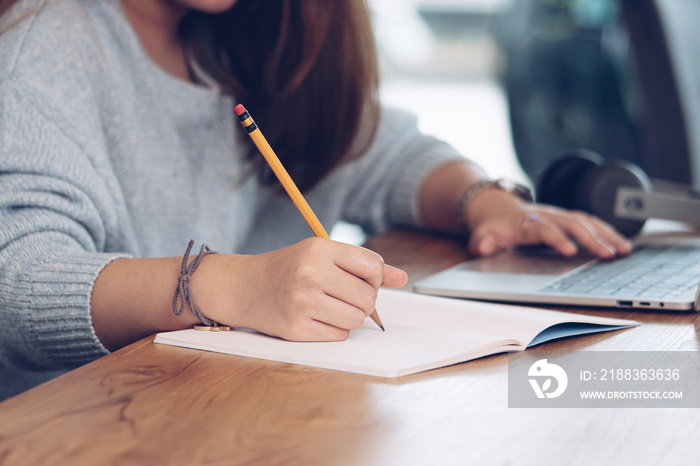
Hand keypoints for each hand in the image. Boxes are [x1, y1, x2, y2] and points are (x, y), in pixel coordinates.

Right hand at [192, 237, 406, 341]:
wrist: (245, 287)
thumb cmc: (290, 268)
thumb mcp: (323, 254)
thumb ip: (363, 265)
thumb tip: (402, 278)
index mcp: (319, 249)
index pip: (373, 267)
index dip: (374, 278)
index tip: (361, 279)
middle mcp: (310, 274)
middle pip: (369, 298)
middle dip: (364, 300)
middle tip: (344, 295)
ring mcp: (302, 303)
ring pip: (357, 319)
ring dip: (351, 316)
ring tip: (331, 306)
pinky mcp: (296, 329)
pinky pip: (339, 335)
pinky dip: (335, 329)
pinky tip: (317, 318)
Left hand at [467, 203, 632, 257]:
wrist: (495, 208)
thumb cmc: (491, 228)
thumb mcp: (479, 237)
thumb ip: (482, 244)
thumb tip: (484, 247)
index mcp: (524, 222)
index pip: (543, 228)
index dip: (556, 238)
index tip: (570, 251)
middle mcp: (545, 215)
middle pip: (572, 223)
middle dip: (592, 239)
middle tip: (609, 255)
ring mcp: (558, 214)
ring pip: (585, 220)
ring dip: (606, 234)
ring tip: (624, 250)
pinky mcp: (566, 218)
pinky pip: (590, 222)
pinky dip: (607, 232)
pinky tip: (621, 244)